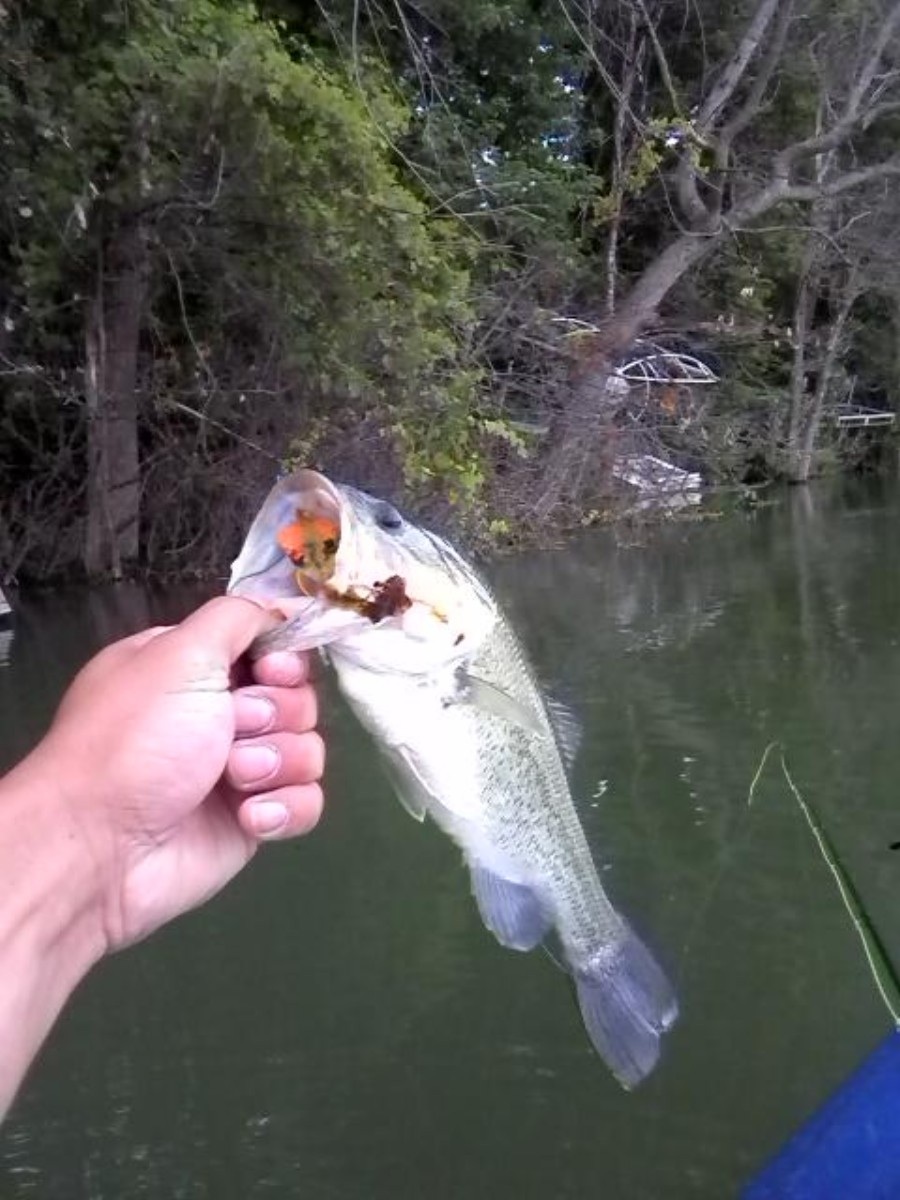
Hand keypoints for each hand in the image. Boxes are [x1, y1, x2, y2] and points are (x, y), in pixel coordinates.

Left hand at [30, 596, 323, 950]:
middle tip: (234, 729)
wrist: (104, 845)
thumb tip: (281, 609)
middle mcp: (219, 715)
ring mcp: (240, 770)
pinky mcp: (254, 820)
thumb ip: (236, 617)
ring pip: (308, 750)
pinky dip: (285, 808)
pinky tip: (251, 818)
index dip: (283, 659)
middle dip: (277, 714)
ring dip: (277, 763)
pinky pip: (305, 802)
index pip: (271, 649)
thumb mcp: (179, 652)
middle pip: (299, 698)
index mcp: (196, 669)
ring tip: (233, 780)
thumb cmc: (137, 739)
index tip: (268, 671)